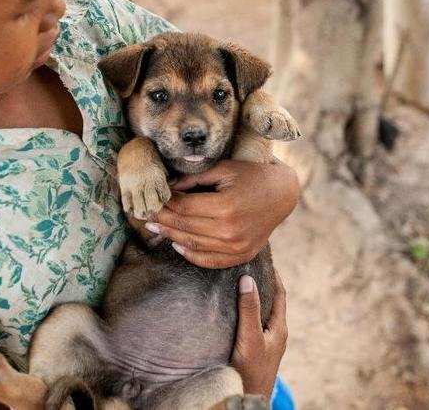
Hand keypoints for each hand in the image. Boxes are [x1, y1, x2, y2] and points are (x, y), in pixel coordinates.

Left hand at [145, 159, 298, 267]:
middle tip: (145, 216)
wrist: (283, 193)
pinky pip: (209, 260)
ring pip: (193, 245)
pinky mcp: (242, 255)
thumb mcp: (223, 169)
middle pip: (184, 227)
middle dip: (162, 220)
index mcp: (226, 206)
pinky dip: (190, 254)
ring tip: (155, 229)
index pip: (183, 208)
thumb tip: (167, 188)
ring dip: (170, 237)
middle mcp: (231, 231)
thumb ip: (193, 179)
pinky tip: (177, 245)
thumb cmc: (251, 175)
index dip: (164, 204)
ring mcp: (237, 247)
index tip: (151, 199)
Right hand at [231, 272, 287, 397]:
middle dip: (262, 280)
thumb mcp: (250, 338)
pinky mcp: (255, 349)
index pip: (279, 291)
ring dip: (253, 295)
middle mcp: (275, 332)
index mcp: (279, 327)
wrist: (249, 399)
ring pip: (261, 311)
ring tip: (238, 278)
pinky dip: (246, 309)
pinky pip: (252, 322)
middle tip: (248, 262)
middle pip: (271, 299)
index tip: (264, 255)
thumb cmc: (251, 371)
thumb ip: (249, 310)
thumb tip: (248, 279)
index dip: (273, 272)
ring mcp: (266, 341)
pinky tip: (232, 307)